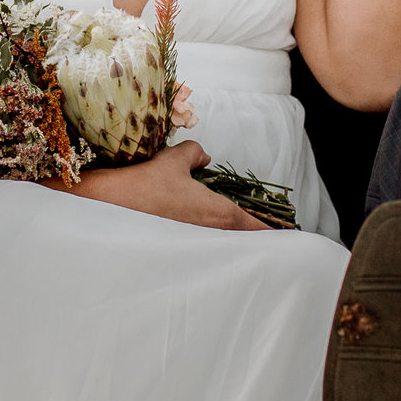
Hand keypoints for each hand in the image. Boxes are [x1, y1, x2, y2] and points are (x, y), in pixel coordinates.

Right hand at [67, 141, 262, 230]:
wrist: (109, 207)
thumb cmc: (147, 182)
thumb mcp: (175, 160)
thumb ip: (195, 154)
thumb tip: (203, 156)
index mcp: (219, 213)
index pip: (256, 225)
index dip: (274, 229)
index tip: (290, 233)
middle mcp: (210, 233)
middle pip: (241, 237)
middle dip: (254, 233)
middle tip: (266, 229)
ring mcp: (192, 243)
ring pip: (221, 242)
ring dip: (229, 237)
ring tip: (235, 229)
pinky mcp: (176, 247)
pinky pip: (202, 245)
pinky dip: (208, 239)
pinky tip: (199, 231)